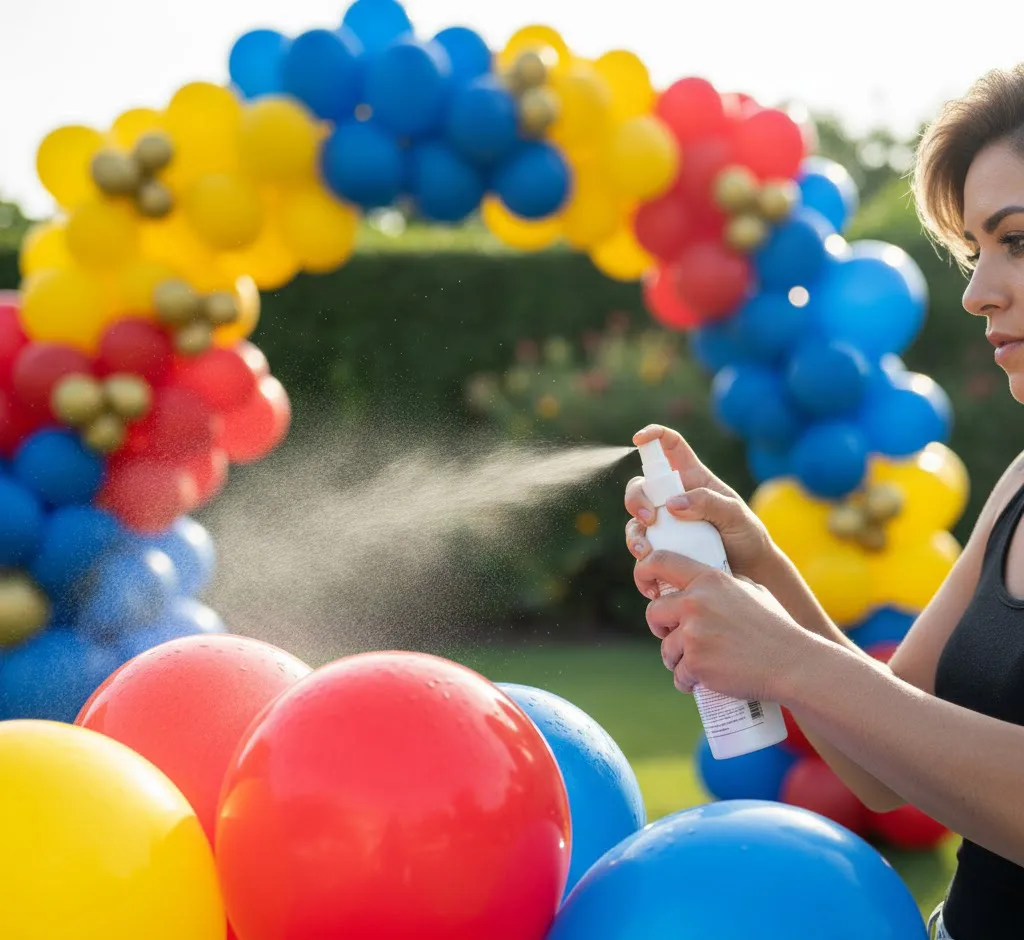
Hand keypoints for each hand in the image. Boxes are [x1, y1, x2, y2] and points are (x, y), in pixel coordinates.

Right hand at [624, 425, 771, 578]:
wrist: (749, 571)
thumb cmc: (746, 535)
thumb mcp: (736, 515)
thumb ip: (708, 503)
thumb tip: (672, 504)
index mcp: (692, 478)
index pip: (670, 447)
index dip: (654, 436)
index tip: (638, 439)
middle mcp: (673, 497)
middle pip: (641, 486)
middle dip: (636, 498)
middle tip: (649, 518)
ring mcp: (665, 522)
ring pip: (635, 518)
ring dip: (634, 532)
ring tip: (645, 550)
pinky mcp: (662, 546)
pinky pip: (640, 545)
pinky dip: (638, 553)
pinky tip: (646, 562)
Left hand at [634, 549, 815, 702]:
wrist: (793, 663)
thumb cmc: (776, 627)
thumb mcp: (752, 591)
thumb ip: (724, 584)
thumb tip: (702, 582)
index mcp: (709, 579)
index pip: (660, 562)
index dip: (644, 572)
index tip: (647, 587)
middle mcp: (696, 602)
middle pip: (653, 612)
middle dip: (660, 627)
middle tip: (672, 636)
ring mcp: (694, 633)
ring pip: (666, 649)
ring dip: (676, 660)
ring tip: (696, 665)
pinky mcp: (696, 663)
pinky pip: (679, 674)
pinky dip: (687, 681)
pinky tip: (699, 682)